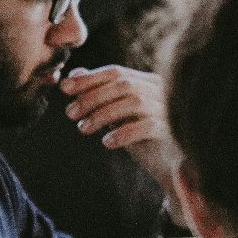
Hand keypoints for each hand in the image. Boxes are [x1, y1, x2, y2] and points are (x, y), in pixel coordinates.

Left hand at [61, 65, 175, 185]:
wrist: (173, 165)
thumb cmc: (143, 137)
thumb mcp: (118, 113)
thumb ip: (101, 93)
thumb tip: (74, 74)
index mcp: (149, 82)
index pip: (117, 72)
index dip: (89, 78)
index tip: (64, 88)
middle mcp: (162, 91)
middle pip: (123, 85)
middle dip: (92, 97)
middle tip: (71, 113)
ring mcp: (169, 110)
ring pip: (134, 102)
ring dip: (102, 114)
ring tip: (83, 129)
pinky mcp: (173, 131)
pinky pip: (146, 126)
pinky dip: (123, 133)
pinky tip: (107, 143)